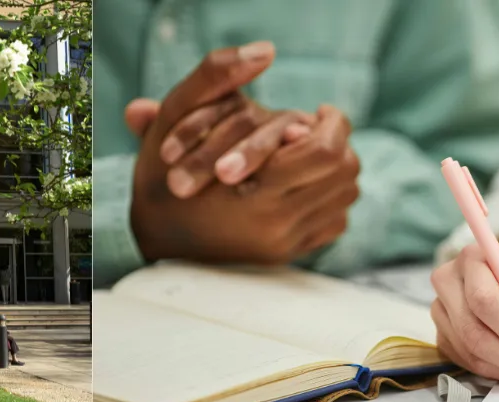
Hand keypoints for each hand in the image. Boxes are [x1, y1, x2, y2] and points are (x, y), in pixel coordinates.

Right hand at [129, 42, 361, 263]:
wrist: (152, 236)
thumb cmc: (162, 173)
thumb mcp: (176, 117)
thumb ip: (214, 75)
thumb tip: (265, 49)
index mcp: (253, 192)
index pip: (326, 152)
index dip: (333, 124)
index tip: (320, 110)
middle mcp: (276, 224)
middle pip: (346, 172)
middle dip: (339, 143)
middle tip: (320, 129)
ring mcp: (285, 244)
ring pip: (345, 196)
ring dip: (336, 169)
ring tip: (313, 153)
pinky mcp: (289, 256)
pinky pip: (336, 221)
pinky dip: (329, 198)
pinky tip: (307, 183)